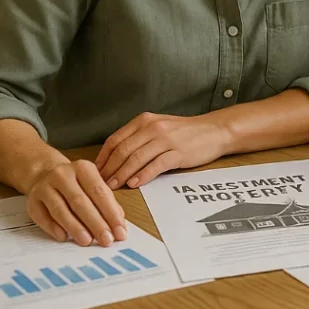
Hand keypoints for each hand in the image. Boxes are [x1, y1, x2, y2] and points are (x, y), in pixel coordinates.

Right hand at [24, 159, 126, 246]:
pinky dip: (54, 228)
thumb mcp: (93, 184)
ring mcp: (45, 187)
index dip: (111, 213)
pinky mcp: (32, 201)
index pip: (99, 192)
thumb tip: (119, 221)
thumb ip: (106, 201)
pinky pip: (43, 217)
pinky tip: (64, 237)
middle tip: (106, 240)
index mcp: (83, 168)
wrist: (45, 173)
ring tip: (87, 241)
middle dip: (96, 223)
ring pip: (60, 210)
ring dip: (75, 227)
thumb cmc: (76, 183)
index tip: (120, 231)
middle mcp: (62, 175)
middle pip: (80, 202)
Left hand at [94, 112, 230, 189]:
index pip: (115, 140)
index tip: (94, 172)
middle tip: (100, 184)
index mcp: (144, 121)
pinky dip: (143, 176)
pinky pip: (155, 165)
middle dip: (109, 169)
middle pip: (122, 151)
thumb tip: (115, 157)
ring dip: (121, 175)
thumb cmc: (185, 132)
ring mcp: (166, 139)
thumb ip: (138, 137)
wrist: (214, 131)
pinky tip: (135, 184)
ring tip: (113, 188)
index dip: (103, 158)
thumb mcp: (158, 126)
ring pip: (136, 159)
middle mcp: (152, 128)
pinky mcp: (178, 153)